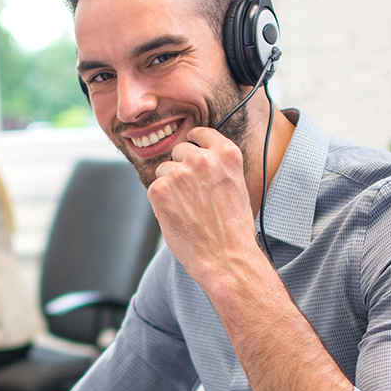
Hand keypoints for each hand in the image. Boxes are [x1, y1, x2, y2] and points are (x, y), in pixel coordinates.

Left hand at [147, 126, 263, 282]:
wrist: (226, 257)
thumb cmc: (233, 229)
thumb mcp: (236, 186)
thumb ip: (218, 167)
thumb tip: (196, 158)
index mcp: (226, 154)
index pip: (200, 134)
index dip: (194, 143)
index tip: (191, 151)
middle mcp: (202, 158)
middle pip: (178, 151)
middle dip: (181, 168)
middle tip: (192, 194)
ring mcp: (179, 173)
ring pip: (164, 170)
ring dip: (170, 186)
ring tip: (187, 209)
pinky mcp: (160, 190)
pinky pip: (154, 188)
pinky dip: (161, 202)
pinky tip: (177, 216)